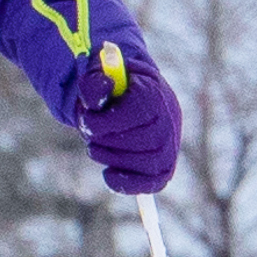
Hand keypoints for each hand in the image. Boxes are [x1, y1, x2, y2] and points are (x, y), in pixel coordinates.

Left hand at [82, 57, 181, 195]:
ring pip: (148, 162)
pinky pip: (155, 181)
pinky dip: (131, 184)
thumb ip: (94, 81)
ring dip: (113, 158)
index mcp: (154, 92)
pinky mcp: (164, 165)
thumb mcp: (98, 72)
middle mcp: (168, 119)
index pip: (136, 112)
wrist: (129, 95)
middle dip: (107, 141)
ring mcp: (169, 144)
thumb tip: (98, 96)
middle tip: (90, 136)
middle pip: (142, 140)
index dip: (105, 122)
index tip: (86, 121)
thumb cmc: (111, 84)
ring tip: (94, 148)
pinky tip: (109, 174)